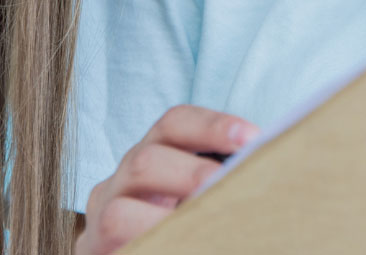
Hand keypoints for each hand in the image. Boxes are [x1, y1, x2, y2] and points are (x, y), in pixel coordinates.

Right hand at [75, 104, 256, 254]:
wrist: (145, 246)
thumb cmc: (185, 222)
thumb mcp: (198, 193)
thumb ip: (220, 179)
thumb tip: (270, 168)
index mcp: (153, 154)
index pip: (174, 123)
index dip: (212, 126)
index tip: (252, 136)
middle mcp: (121, 179)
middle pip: (145, 160)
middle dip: (190, 172)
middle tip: (225, 186)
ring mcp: (101, 216)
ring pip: (119, 211)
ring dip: (165, 219)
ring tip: (205, 221)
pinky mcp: (95, 248)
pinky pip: (116, 242)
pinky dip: (150, 240)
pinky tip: (183, 243)